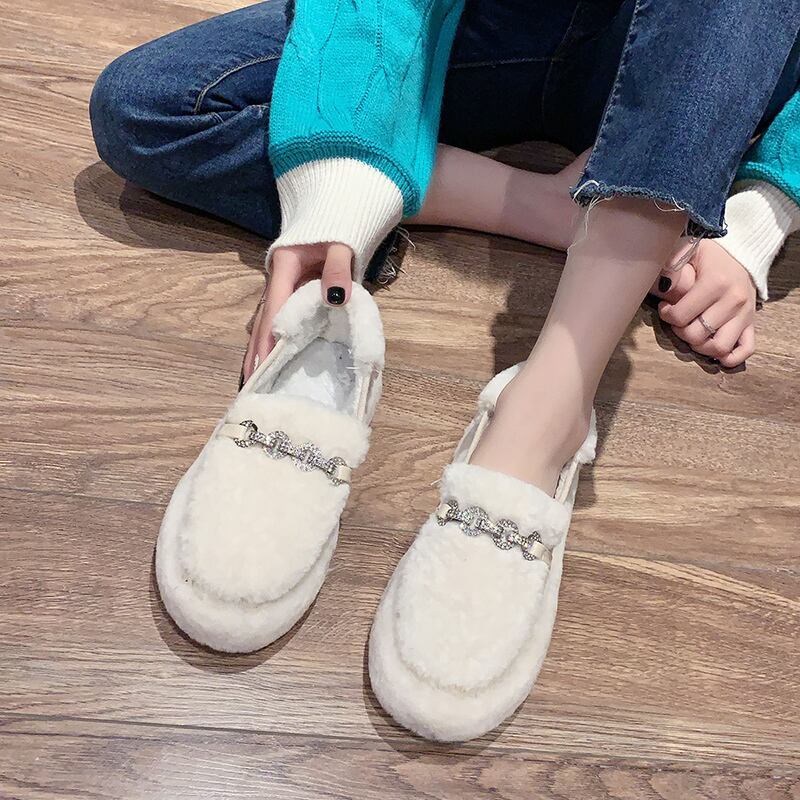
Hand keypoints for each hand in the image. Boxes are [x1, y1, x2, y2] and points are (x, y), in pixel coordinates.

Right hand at [243, 242, 353, 380]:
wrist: (332, 214)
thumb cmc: (336, 230)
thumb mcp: (341, 246)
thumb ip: (338, 270)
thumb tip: (336, 299)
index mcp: (285, 268)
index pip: (275, 309)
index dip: (269, 337)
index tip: (264, 363)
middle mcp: (277, 280)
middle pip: (263, 321)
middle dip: (256, 351)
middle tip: (251, 383)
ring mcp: (281, 288)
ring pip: (265, 323)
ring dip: (259, 349)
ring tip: (254, 379)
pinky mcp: (289, 294)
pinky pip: (277, 320)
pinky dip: (270, 341)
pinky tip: (269, 361)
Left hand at [651, 239, 755, 366]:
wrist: (741, 255)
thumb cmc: (709, 257)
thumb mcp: (688, 251)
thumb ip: (672, 265)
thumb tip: (662, 286)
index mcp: (716, 282)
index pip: (681, 316)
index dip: (667, 315)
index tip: (666, 307)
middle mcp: (734, 300)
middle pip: (697, 335)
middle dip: (680, 331)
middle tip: (678, 320)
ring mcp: (745, 314)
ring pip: (719, 347)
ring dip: (700, 347)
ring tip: (693, 333)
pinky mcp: (752, 323)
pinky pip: (746, 349)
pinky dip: (729, 357)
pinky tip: (714, 351)